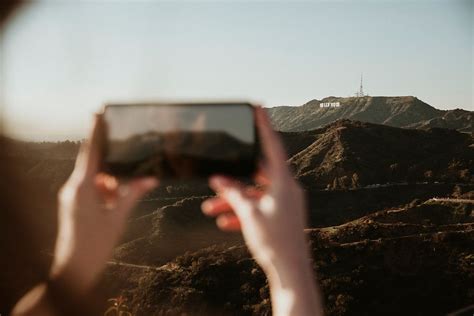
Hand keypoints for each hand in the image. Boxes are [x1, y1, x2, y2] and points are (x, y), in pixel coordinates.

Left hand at [50, 114, 157, 293]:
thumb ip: (133, 194)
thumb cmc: (95, 244)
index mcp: (82, 187)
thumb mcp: (118, 217)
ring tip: (118, 204)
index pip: (91, 152)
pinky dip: (104, 193)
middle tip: (122, 182)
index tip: (97, 113)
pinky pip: (91, 189)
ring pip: (95, 179)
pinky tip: (113, 206)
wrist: (74, 270)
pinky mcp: (72, 204)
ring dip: (110, 185)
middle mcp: (73, 188)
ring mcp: (71, 196)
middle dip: (112, 170)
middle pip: (95, 165)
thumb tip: (151, 178)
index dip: (95, 131)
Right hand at [201, 107, 321, 315]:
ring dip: (233, 200)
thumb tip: (219, 180)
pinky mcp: (280, 216)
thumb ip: (233, 194)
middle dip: (232, 181)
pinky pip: (259, 208)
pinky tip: (224, 223)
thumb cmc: (274, 241)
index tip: (258, 107)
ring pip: (254, 194)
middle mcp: (286, 189)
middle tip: (214, 179)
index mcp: (284, 182)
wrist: (291, 272)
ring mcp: (284, 203)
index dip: (264, 125)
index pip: (273, 146)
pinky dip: (243, 212)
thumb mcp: (249, 214)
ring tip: (209, 209)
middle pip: (256, 175)